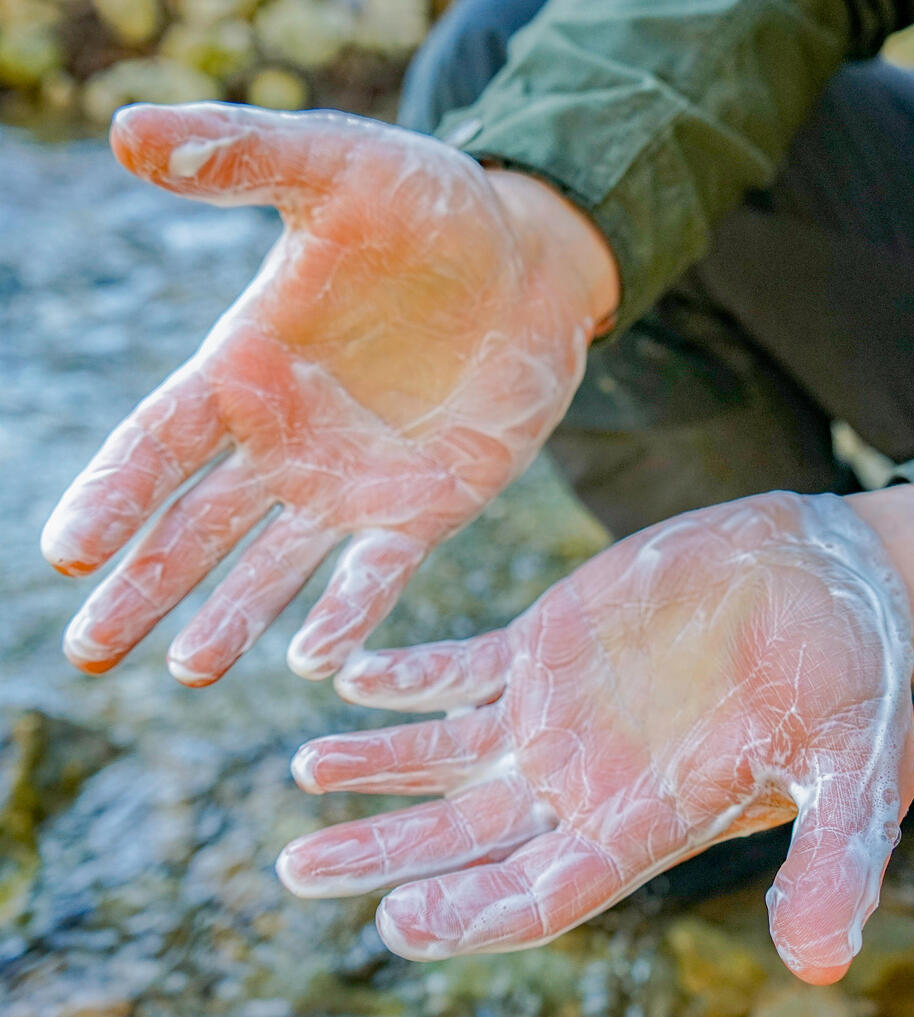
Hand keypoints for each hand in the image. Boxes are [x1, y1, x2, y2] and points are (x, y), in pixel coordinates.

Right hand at [40, 102, 616, 685]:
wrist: (528, 262)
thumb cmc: (431, 209)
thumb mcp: (338, 167)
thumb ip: (242, 157)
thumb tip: (124, 131)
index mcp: (247, 368)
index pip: (157, 442)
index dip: (112, 494)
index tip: (66, 551)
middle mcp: (286, 441)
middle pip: (194, 526)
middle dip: (142, 585)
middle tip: (88, 651)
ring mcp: (352, 483)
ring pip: (271, 566)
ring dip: (228, 618)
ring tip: (186, 668)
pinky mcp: (422, 508)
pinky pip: (376, 573)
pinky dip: (345, 615)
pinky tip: (315, 660)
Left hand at [276, 491, 913, 984]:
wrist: (822, 576)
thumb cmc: (850, 674)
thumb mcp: (856, 766)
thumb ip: (833, 858)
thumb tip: (823, 966)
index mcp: (643, 820)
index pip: (541, 891)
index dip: (472, 913)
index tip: (396, 922)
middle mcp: (581, 778)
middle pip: (464, 835)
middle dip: (383, 855)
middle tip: (297, 868)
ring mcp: (551, 711)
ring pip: (442, 753)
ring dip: (373, 765)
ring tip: (304, 772)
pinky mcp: (542, 643)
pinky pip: (458, 668)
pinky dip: (406, 676)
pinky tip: (350, 674)